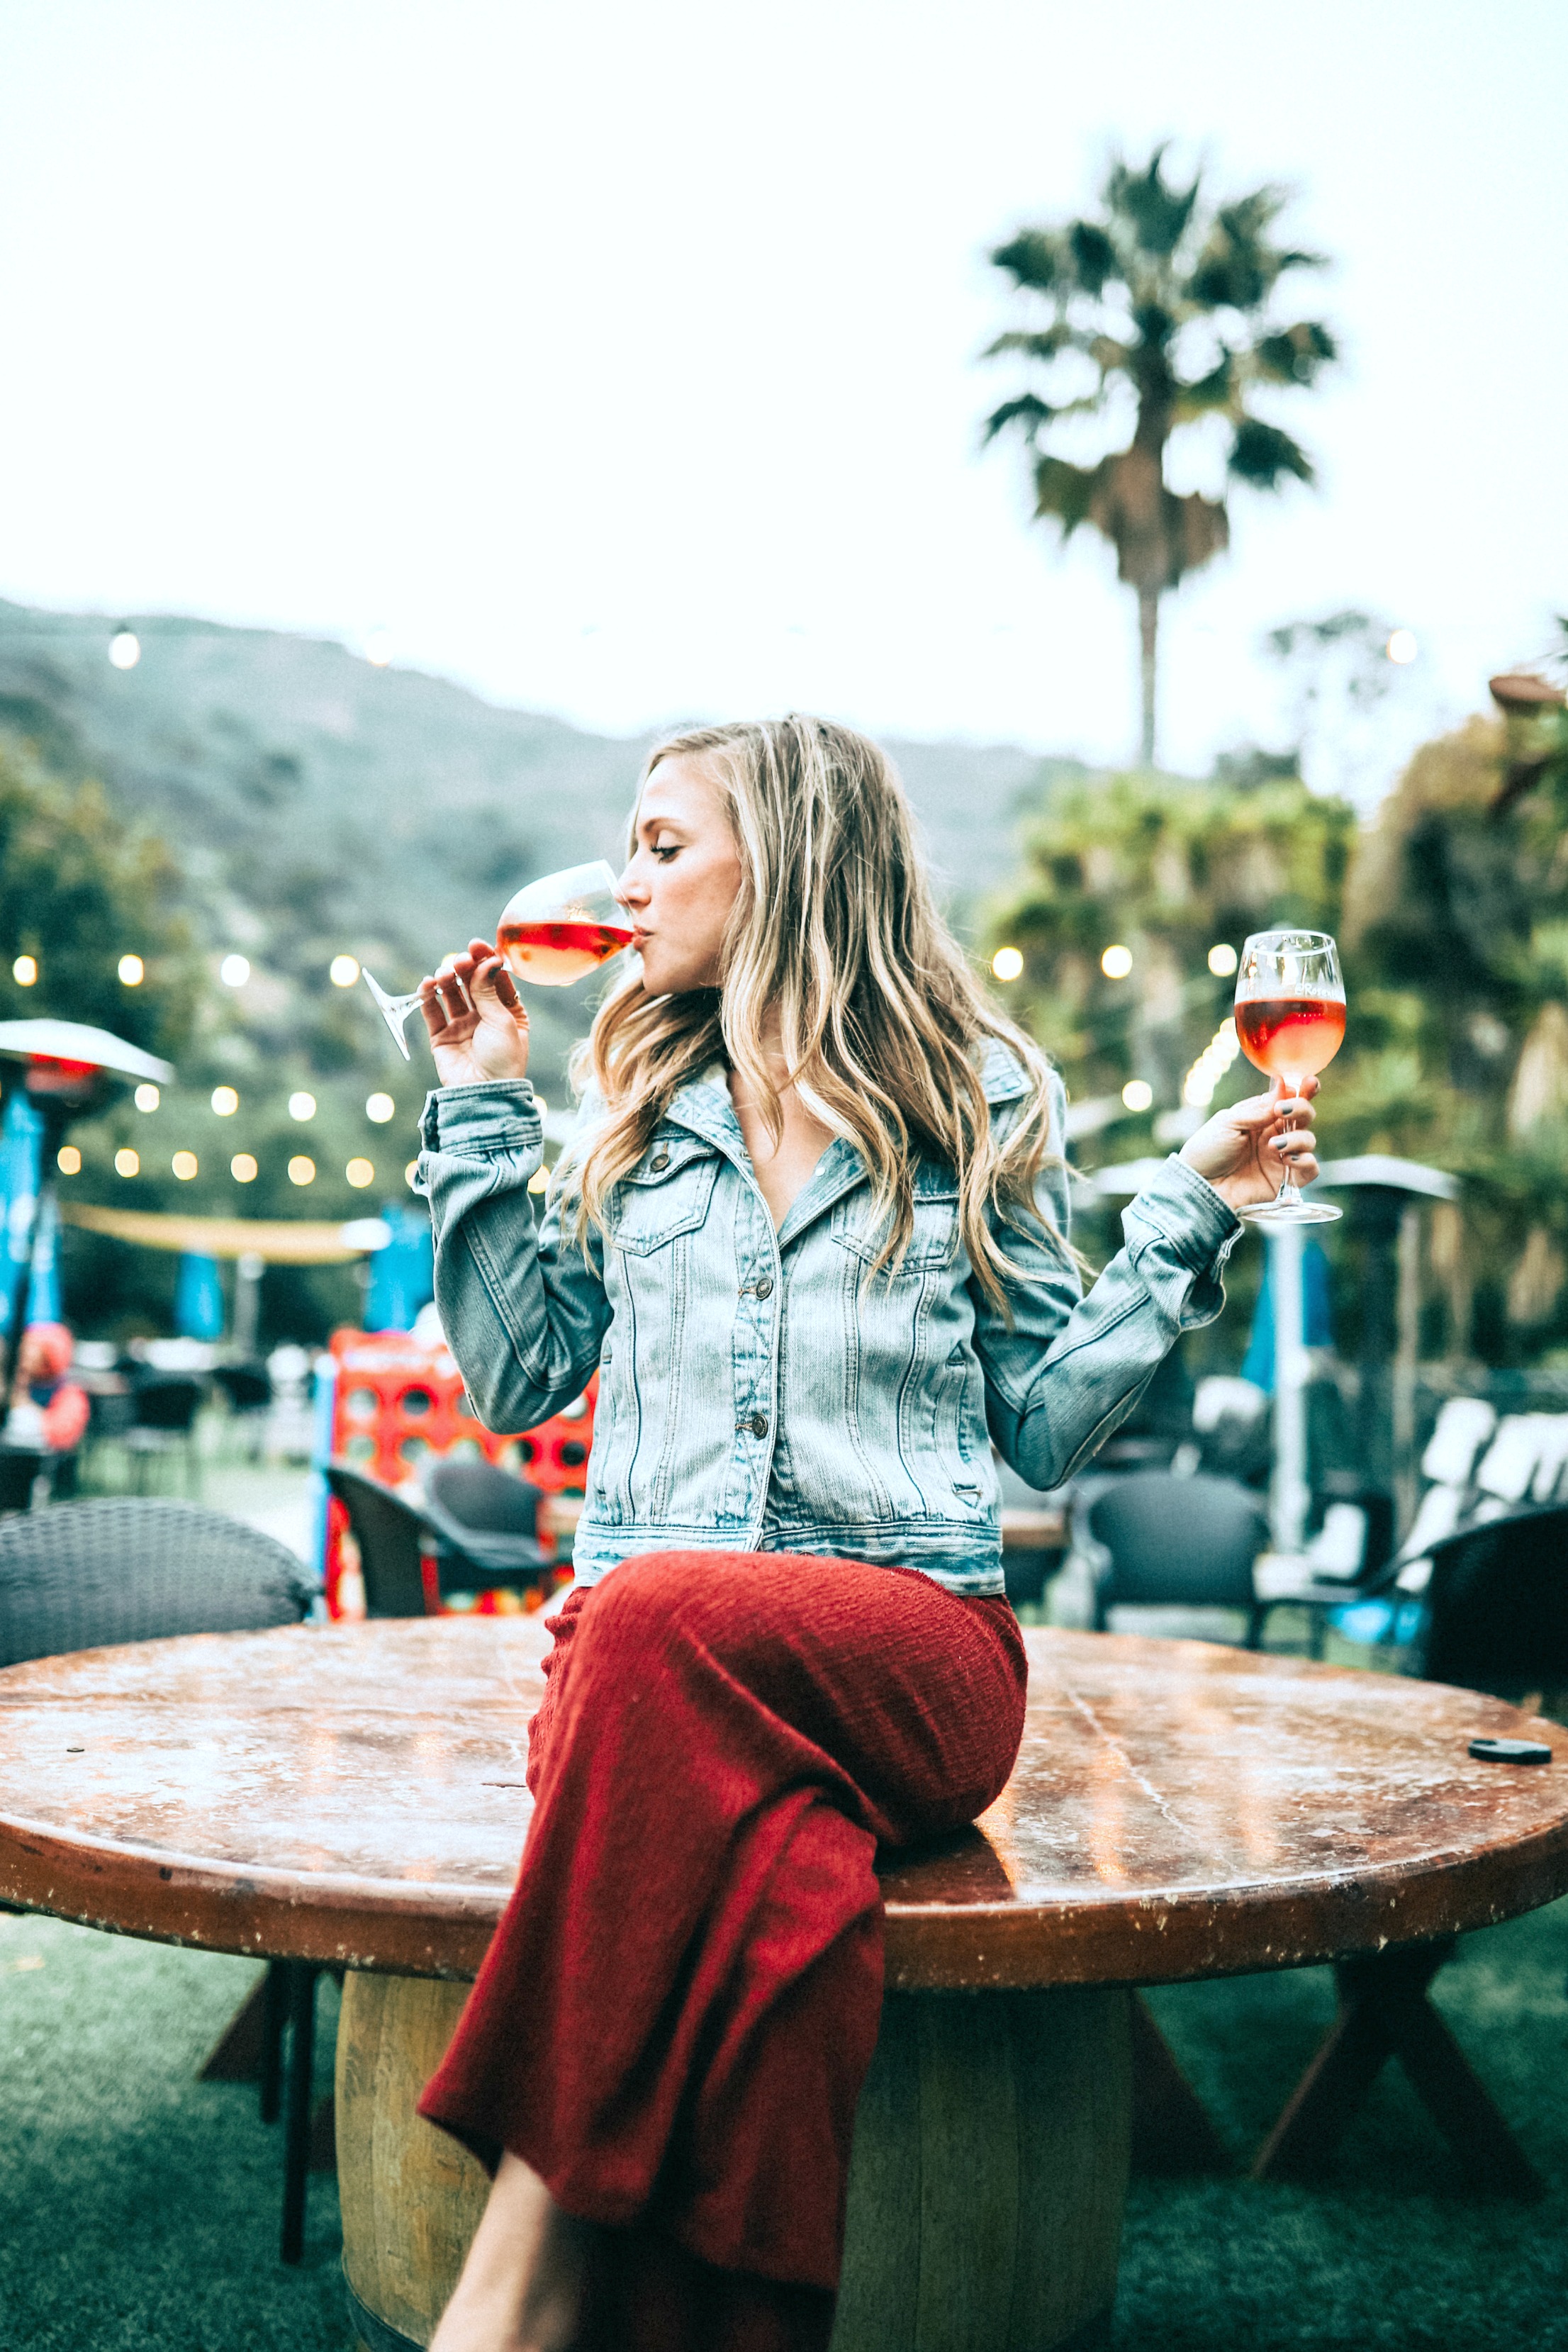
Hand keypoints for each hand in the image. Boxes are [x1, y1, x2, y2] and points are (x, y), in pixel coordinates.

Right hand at [419, 937, 530, 1087]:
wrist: (484, 1095)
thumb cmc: (503, 1060)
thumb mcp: (502, 1021)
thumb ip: (489, 991)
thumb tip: (488, 960)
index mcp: (508, 1012)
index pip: (495, 979)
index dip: (486, 960)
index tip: (476, 945)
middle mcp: (485, 1016)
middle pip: (472, 983)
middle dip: (465, 968)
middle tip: (460, 960)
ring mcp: (462, 1026)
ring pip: (451, 994)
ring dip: (446, 980)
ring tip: (444, 975)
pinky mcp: (442, 1037)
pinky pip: (432, 1012)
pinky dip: (428, 996)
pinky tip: (427, 984)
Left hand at [1179, 1075, 1319, 1212]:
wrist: (1200, 1187)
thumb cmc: (1207, 1152)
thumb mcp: (1227, 1123)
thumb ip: (1257, 1109)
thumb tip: (1284, 1088)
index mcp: (1261, 1117)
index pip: (1288, 1098)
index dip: (1302, 1089)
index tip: (1308, 1082)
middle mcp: (1275, 1134)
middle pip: (1304, 1116)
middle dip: (1301, 1108)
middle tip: (1283, 1111)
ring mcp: (1281, 1156)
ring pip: (1309, 1140)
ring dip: (1296, 1138)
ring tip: (1273, 1145)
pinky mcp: (1286, 1180)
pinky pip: (1311, 1168)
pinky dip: (1305, 1161)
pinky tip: (1286, 1159)